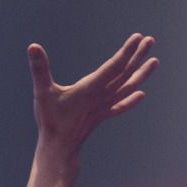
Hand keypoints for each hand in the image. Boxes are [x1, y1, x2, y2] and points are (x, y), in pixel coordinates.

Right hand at [27, 32, 157, 152]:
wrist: (58, 149)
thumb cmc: (50, 121)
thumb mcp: (42, 92)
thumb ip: (39, 70)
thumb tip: (32, 46)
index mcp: (91, 88)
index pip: (113, 67)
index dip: (126, 51)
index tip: (138, 37)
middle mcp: (101, 97)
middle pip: (125, 74)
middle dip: (138, 57)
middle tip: (150, 41)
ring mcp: (103, 108)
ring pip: (126, 88)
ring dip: (141, 74)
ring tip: (154, 62)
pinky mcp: (100, 116)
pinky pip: (120, 106)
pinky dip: (131, 99)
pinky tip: (141, 94)